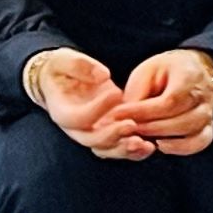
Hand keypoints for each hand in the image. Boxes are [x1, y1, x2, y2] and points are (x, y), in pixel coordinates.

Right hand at [22, 47, 144, 159]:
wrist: (65, 80)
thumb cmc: (63, 68)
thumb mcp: (64, 60)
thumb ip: (80, 66)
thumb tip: (103, 75)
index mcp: (62, 111)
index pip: (77, 118)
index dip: (96, 109)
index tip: (116, 93)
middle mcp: (76, 128)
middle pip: (91, 140)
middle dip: (112, 135)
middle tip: (132, 124)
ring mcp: (92, 133)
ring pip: (107, 149)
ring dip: (125, 149)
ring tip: (145, 144)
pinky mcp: (108, 133)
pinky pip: (119, 148)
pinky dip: (134, 152)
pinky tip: (150, 147)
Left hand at [104, 49, 212, 155]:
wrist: (194, 69)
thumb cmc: (167, 71)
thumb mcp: (147, 71)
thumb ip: (137, 93)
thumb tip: (126, 117)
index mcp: (190, 76)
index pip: (169, 101)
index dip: (142, 111)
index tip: (118, 114)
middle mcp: (206, 97)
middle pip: (182, 121)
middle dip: (150, 128)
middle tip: (126, 127)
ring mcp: (210, 113)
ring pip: (192, 134)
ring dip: (163, 138)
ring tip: (140, 136)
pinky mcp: (208, 126)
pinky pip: (200, 143)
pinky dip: (181, 148)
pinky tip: (161, 145)